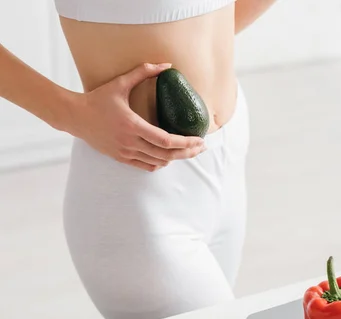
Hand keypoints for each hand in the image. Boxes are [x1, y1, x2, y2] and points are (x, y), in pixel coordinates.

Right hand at [68, 63, 205, 170]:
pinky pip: (145, 166)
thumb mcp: (120, 83)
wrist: (76, 117)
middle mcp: (130, 143)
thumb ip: (144, 72)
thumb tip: (167, 65)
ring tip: (188, 151)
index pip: (165, 140)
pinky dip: (159, 164)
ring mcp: (125, 153)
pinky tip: (168, 158)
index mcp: (132, 126)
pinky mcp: (121, 158)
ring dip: (175, 159)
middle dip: (186, 152)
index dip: (185, 142)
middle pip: (166, 155)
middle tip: (200, 148)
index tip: (198, 140)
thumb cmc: (98, 99)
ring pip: (157, 163)